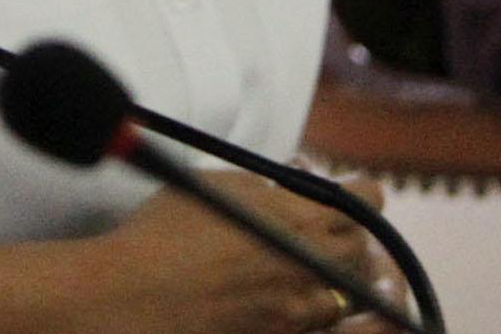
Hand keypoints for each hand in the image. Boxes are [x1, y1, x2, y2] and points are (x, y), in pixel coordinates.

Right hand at [71, 169, 389, 333]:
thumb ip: (271, 185)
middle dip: (348, 236)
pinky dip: (305, 308)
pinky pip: (315, 325)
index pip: (367, 200)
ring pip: (345, 296)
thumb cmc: (166, 235)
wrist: (133, 298)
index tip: (345, 191)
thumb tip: (296, 181)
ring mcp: (298, 313)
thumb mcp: (221, 185)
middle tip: (319, 229)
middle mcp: (311, 268)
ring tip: (295, 267)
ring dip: (330, 278)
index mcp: (301, 219)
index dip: (359, 192)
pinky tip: (275, 296)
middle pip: (363, 251)